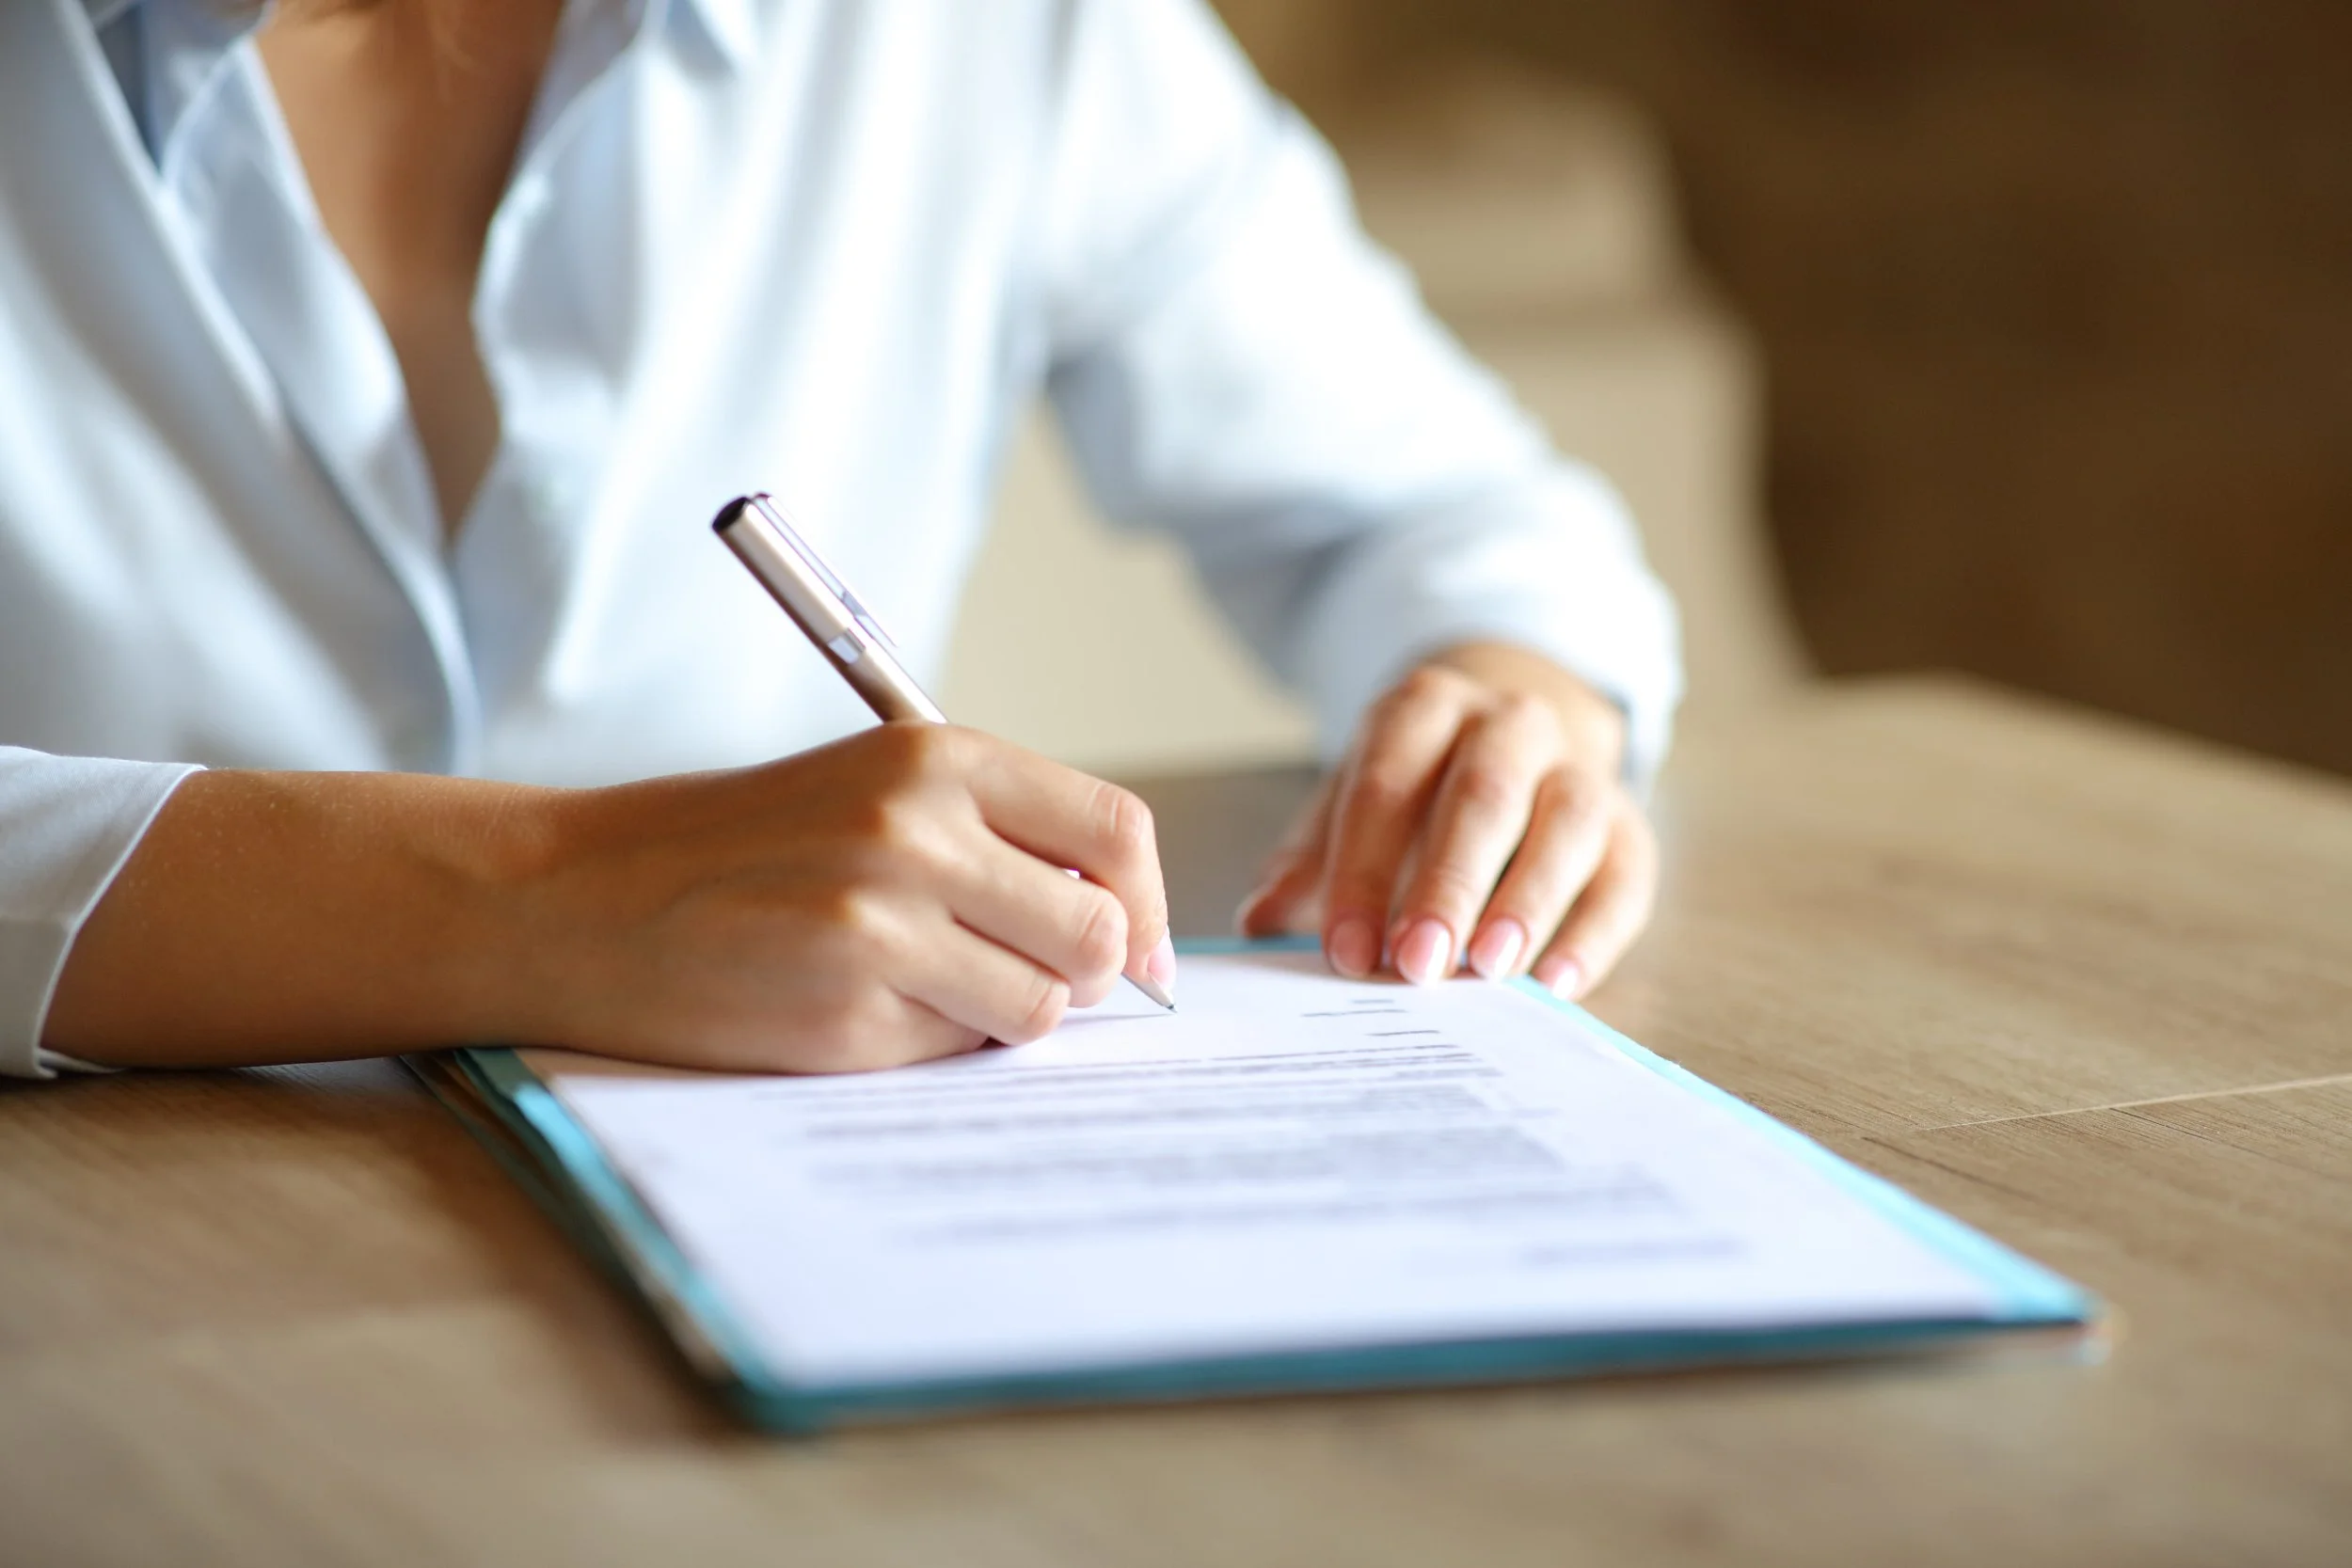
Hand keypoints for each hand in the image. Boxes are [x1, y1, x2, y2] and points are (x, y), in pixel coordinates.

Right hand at [528, 724, 1174, 1070]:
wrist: (583, 898)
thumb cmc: (737, 847)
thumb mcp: (872, 789)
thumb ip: (993, 835)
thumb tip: (1124, 930)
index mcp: (935, 758)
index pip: (1114, 831)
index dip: (1147, 902)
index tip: (1139, 950)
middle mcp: (916, 832)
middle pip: (1097, 933)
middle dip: (1080, 972)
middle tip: (1026, 974)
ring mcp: (879, 928)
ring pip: (1039, 1008)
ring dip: (1001, 1015)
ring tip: (920, 986)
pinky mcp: (844, 1017)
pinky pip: (954, 1054)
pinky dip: (927, 1045)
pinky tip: (854, 1007)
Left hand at [1236, 644, 1655, 999]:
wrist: (1513, 737)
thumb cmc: (1419, 786)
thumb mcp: (1353, 800)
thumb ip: (1311, 860)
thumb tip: (1260, 923)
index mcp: (1424, 708)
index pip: (1387, 785)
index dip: (1362, 869)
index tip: (1343, 950)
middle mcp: (1510, 724)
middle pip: (1482, 798)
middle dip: (1447, 886)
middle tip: (1415, 963)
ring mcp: (1580, 768)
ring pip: (1568, 824)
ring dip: (1528, 902)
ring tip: (1487, 971)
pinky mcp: (1630, 825)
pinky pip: (1625, 877)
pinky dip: (1593, 935)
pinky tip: (1555, 986)